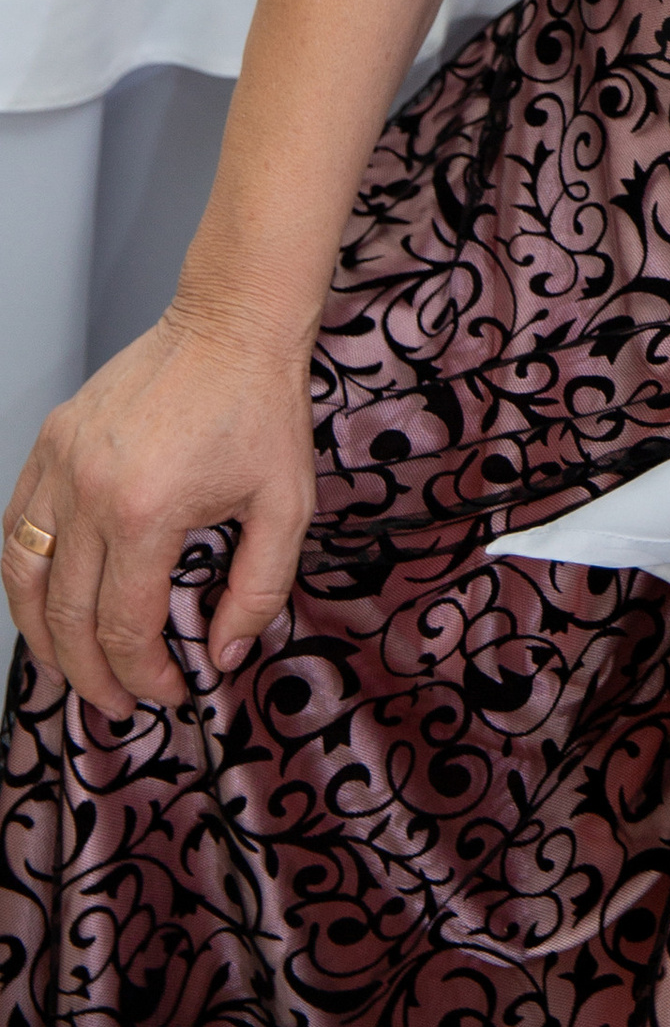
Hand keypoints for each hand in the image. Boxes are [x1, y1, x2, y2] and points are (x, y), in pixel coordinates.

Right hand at [2, 306, 316, 714]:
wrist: (234, 322)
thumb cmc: (262, 407)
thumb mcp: (287, 507)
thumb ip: (259, 591)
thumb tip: (225, 654)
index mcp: (147, 512)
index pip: (126, 627)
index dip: (146, 675)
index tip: (172, 689)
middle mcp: (90, 492)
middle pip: (69, 616)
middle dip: (92, 675)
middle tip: (118, 703)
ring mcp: (61, 464)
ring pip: (24, 578)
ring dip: (41, 637)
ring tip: (66, 672)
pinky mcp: (51, 440)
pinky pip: (16, 526)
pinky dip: (23, 574)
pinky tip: (44, 602)